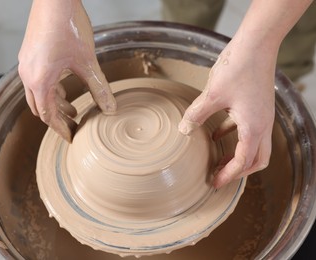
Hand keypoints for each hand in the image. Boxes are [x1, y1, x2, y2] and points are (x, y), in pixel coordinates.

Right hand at [18, 0, 115, 141]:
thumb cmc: (68, 27)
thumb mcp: (88, 62)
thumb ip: (99, 88)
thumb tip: (110, 109)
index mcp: (40, 81)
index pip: (49, 116)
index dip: (61, 129)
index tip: (71, 138)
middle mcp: (28, 75)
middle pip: (40, 108)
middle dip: (57, 119)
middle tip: (73, 127)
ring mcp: (26, 65)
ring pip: (38, 95)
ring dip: (55, 104)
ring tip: (73, 110)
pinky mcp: (29, 55)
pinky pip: (37, 81)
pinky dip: (50, 90)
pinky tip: (64, 87)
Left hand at [178, 37, 275, 187]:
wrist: (256, 44)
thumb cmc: (238, 68)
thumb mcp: (212, 95)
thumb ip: (196, 115)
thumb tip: (183, 130)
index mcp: (254, 128)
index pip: (243, 162)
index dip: (228, 175)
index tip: (214, 183)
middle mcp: (262, 125)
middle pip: (257, 160)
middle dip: (239, 172)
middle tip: (219, 177)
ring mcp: (262, 115)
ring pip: (255, 146)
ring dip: (238, 155)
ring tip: (218, 161)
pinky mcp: (256, 106)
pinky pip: (247, 128)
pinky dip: (234, 136)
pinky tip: (216, 133)